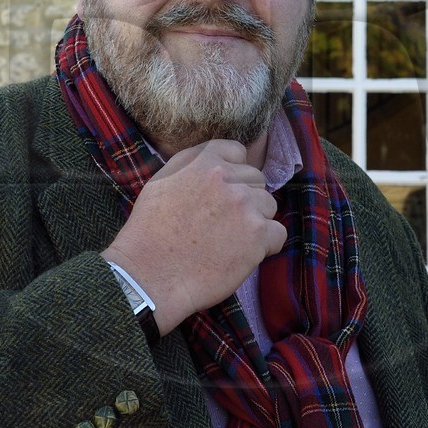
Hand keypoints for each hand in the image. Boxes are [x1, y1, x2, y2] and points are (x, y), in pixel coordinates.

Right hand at [102, 139, 286, 335]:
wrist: (150, 275)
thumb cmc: (149, 233)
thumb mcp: (161, 182)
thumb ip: (191, 165)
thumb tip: (216, 164)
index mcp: (203, 162)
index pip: (237, 152)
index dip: (234, 173)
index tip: (225, 191)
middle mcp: (227, 179)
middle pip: (256, 179)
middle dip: (245, 197)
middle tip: (224, 220)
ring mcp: (245, 207)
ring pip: (269, 205)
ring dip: (256, 220)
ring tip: (231, 239)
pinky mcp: (257, 237)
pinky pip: (278, 234)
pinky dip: (267, 245)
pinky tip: (245, 254)